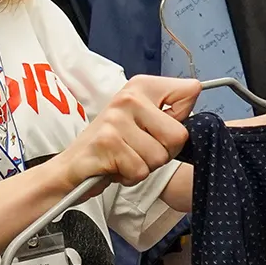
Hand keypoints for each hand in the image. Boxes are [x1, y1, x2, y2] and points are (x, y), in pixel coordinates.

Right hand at [51, 75, 197, 192]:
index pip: (190, 90)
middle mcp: (129, 97)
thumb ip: (170, 113)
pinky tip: (114, 166)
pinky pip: (140, 170)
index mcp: (142, 87)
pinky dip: (129, 177)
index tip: (159, 127)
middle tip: (139, 151)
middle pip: (179, 135)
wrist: (71, 167)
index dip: (182, 119)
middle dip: (164, 153)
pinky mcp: (108, 142)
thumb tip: (194, 96)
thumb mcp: (143, 121)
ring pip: (160, 157)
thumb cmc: (111, 147)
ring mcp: (117, 119)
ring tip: (125, 158)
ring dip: (144, 167)